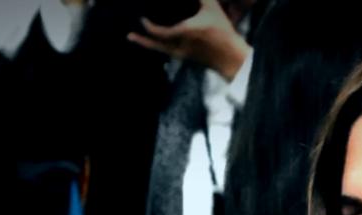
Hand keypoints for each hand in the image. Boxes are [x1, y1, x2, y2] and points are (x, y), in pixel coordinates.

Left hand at [128, 0, 251, 80]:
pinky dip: (157, 47)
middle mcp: (180, 44)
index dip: (147, 25)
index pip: (159, 31)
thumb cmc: (222, 32)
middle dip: (143, 36)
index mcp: (184, 32)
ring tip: (131, 37)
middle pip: (155, 42)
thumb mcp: (212, 9)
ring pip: (159, 49)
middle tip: (130, 31)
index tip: (141, 17)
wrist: (231, 56)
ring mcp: (182, 53)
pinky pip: (167, 52)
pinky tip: (153, 42)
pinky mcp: (187, 58)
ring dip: (145, 43)